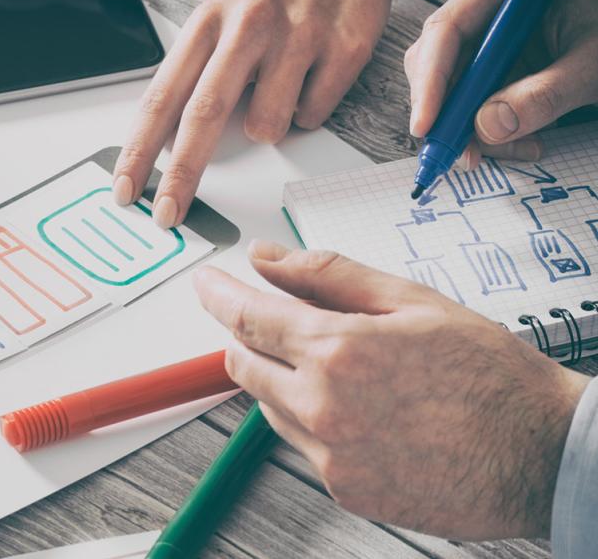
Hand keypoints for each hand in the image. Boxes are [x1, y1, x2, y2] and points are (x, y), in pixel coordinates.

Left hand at [113, 0, 442, 227]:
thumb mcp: (218, 18)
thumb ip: (194, 75)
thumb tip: (164, 141)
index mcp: (207, 23)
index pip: (162, 97)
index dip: (139, 150)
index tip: (125, 189)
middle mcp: (248, 28)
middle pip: (204, 116)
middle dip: (182, 175)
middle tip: (168, 214)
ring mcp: (298, 38)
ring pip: (267, 126)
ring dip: (269, 125)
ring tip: (279, 85)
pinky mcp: (343, 50)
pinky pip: (312, 116)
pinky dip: (309, 109)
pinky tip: (312, 75)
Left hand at [194, 240, 590, 539]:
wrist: (542, 454)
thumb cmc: (490, 375)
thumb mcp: (411, 300)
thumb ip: (327, 276)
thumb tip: (268, 258)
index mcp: (339, 351)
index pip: (247, 316)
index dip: (218, 295)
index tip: (205, 285)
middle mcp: (324, 407)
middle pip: (243, 364)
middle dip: (247, 335)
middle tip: (271, 317)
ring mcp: (330, 454)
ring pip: (269, 405)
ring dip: (283, 378)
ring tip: (345, 367)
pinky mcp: (343, 489)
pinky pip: (301, 444)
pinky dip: (311, 419)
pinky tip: (360, 408)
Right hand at [407, 0, 597, 169]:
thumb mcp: (591, 65)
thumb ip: (544, 95)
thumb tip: (487, 127)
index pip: (447, 29)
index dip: (430, 80)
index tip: (426, 126)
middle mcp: (484, 9)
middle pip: (435, 63)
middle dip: (448, 114)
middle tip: (465, 154)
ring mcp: (484, 40)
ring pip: (448, 91)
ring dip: (472, 131)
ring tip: (522, 147)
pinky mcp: (490, 69)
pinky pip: (469, 105)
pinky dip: (488, 133)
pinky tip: (524, 141)